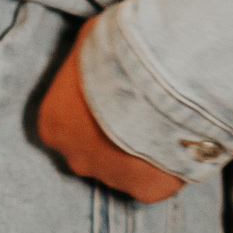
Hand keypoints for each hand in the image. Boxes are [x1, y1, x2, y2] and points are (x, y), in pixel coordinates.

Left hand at [37, 21, 185, 202]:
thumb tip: (95, 53)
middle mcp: (76, 159)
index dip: (91, 107)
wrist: (164, 77)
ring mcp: (112, 178)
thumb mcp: (90, 42)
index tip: (114, 92)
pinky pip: (155, 179)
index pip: (65, 122)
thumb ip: (86, 61)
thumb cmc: (119, 52)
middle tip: (139, 106)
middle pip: (91, 151)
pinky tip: (179, 138)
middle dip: (113, 134)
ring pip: (124, 168)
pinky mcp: (147, 191)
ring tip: (164, 121)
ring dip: (140, 149)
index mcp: (53, 123)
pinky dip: (167, 164)